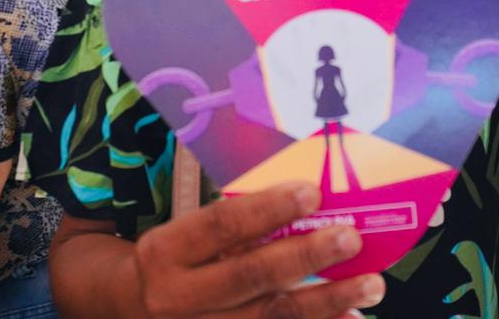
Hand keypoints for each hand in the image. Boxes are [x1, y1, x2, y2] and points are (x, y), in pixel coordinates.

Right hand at [132, 182, 384, 317]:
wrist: (128, 311)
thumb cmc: (174, 262)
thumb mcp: (184, 236)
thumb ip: (234, 225)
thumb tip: (308, 203)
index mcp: (165, 251)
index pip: (221, 225)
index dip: (267, 208)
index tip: (313, 192)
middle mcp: (177, 297)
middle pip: (250, 275)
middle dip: (307, 255)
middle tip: (352, 238)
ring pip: (269, 318)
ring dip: (326, 302)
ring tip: (370, 285)